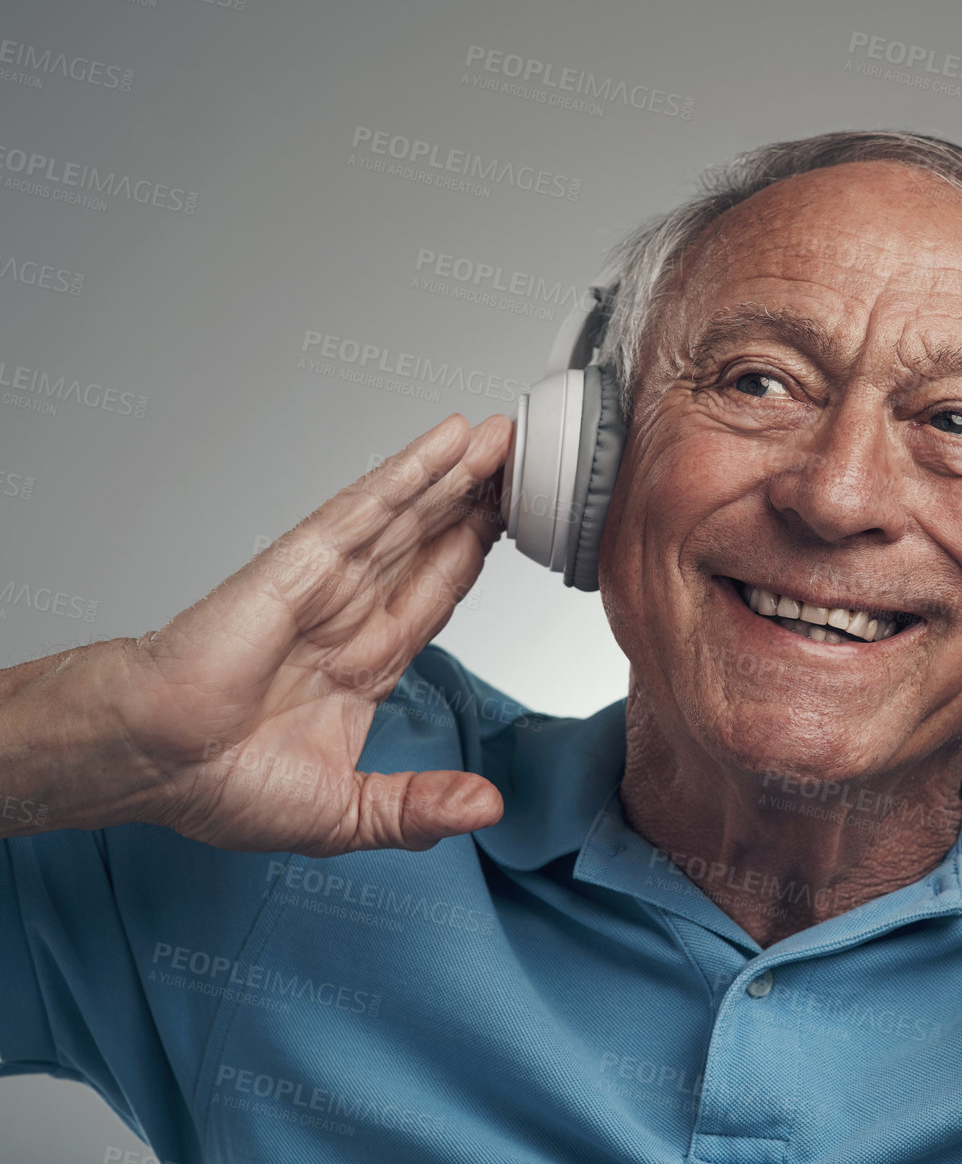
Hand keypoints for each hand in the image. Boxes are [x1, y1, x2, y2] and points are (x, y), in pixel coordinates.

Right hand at [115, 412, 514, 855]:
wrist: (148, 763)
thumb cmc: (216, 784)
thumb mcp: (345, 816)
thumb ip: (418, 808)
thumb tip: (486, 810)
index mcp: (362, 664)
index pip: (434, 596)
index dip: (473, 556)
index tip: (515, 524)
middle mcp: (349, 614)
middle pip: (429, 543)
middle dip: (476, 502)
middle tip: (525, 458)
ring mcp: (327, 583)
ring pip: (407, 516)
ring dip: (454, 473)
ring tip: (501, 435)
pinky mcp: (300, 563)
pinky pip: (365, 511)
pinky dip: (408, 473)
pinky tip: (448, 442)